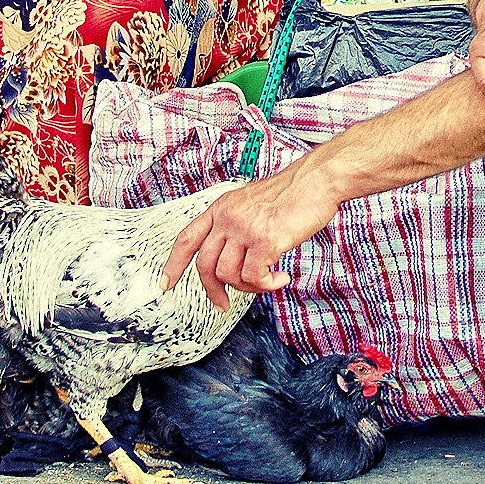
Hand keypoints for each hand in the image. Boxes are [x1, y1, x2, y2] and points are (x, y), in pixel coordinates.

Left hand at [163, 167, 341, 308]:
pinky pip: (254, 277)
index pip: (187, 239)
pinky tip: (280, 277)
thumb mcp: (252, 202)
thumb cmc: (293, 192)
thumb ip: (237, 224)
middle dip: (212, 290)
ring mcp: (244, 229)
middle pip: (205, 265)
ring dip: (248, 287)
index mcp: (221, 208)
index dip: (173, 264)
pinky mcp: (264, 241)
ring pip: (229, 275)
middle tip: (223, 303)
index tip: (167, 282)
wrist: (317, 180)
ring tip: (267, 280)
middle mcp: (228, 218)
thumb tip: (234, 258)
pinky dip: (267, 285)